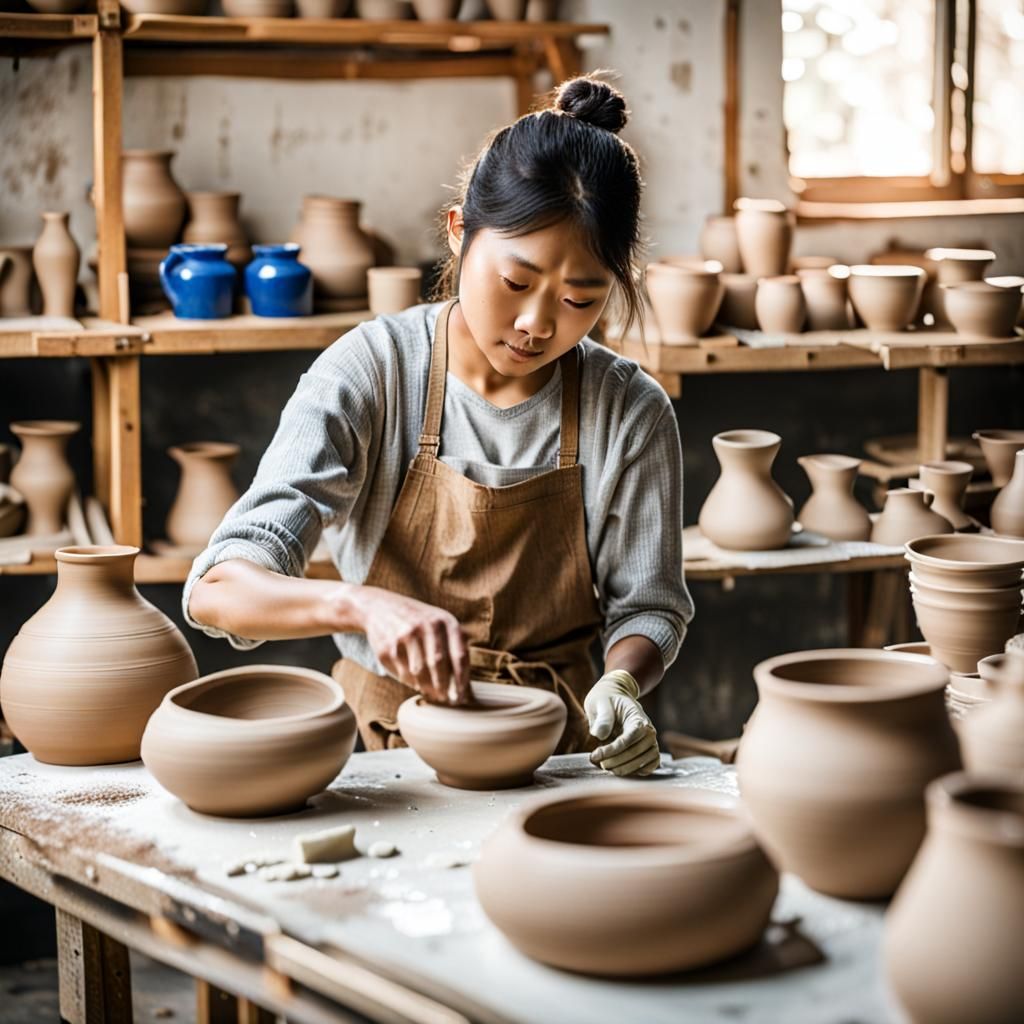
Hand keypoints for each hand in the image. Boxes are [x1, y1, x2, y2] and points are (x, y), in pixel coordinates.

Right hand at [353, 586, 470, 703]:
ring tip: (431, 693)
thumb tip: (463, 685)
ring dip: (427, 687)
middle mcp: (426, 626)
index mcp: (445, 621)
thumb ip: (453, 646)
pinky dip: (411, 682)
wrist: (381, 608)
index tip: (463, 695)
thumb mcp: (439, 623)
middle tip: (446, 699)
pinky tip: (415, 682)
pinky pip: (403, 674)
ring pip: (419, 672)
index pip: (459, 655)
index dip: (462, 679)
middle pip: (438, 664)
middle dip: (443, 686)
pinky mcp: (387, 648)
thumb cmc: (419, 622)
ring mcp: (404, 636)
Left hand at [584, 670, 659, 776]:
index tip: (595, 755)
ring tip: (606, 766)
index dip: (612, 750)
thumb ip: (602, 717)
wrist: (615, 696)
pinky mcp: (651, 750)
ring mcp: (652, 741)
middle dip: (615, 761)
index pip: (629, 738)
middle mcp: (649, 729)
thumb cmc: (606, 699)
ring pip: (644, 762)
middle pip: (636, 752)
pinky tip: (622, 769)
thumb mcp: (599, 701)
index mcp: (637, 716)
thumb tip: (600, 735)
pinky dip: (638, 771)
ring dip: (625, 769)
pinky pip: (650, 765)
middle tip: (598, 762)